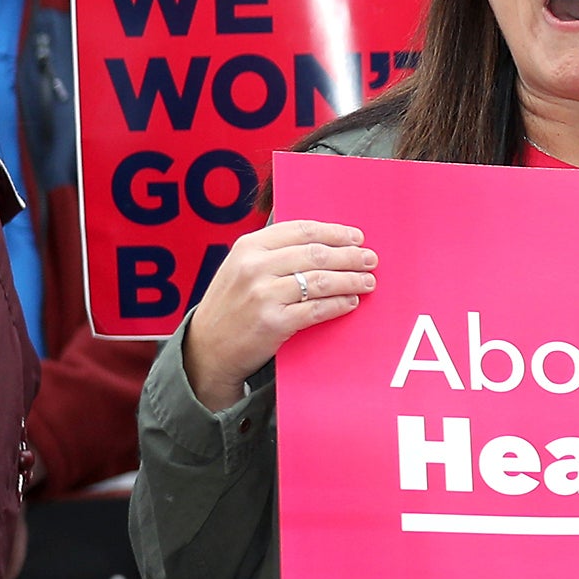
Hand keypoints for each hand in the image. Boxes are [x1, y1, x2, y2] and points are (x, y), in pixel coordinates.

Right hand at [182, 221, 375, 411]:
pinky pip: (318, 309)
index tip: (356, 237)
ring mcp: (263, 295)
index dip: (335, 232)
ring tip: (368, 281)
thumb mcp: (240, 267)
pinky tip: (351, 301)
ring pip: (322, 281)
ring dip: (352, 280)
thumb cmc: (231, 305)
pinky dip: (340, 304)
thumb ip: (274, 252)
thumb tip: (325, 241)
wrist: (207, 348)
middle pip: (317, 254)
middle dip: (350, 256)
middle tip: (370, 259)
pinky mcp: (273, 322)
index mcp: (248, 247)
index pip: (302, 230)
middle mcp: (254, 267)